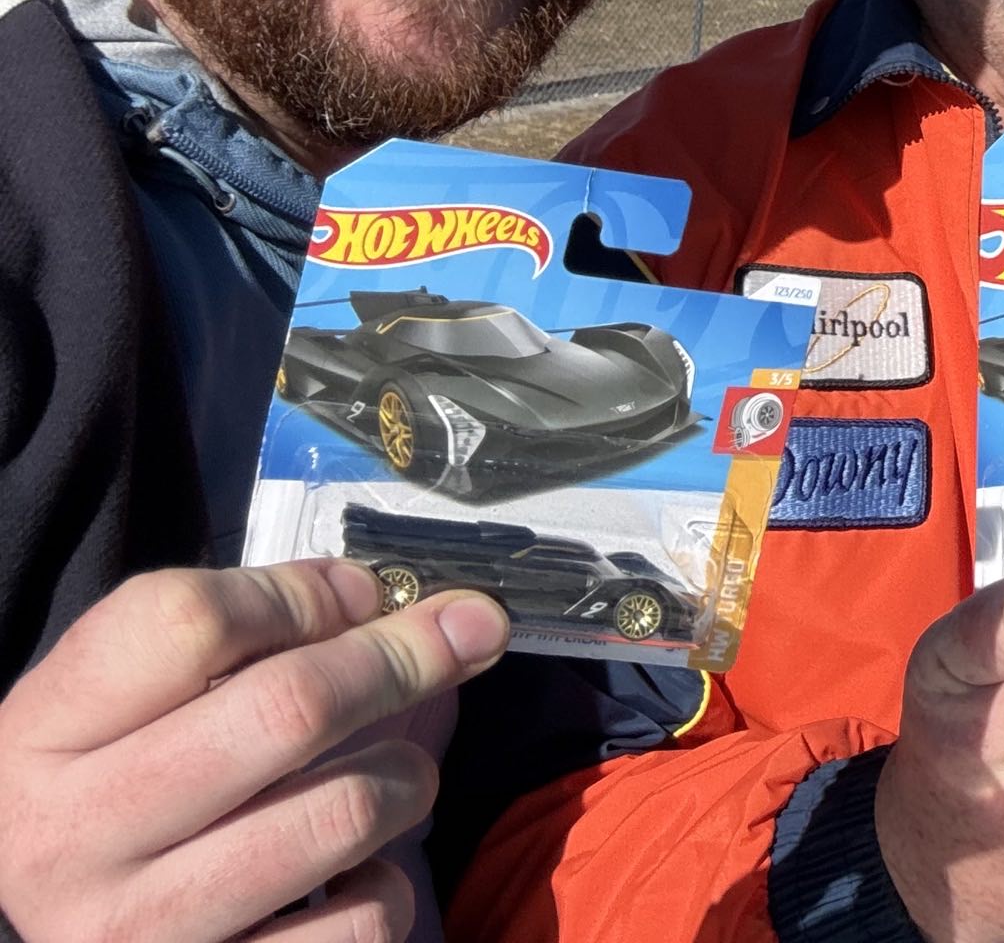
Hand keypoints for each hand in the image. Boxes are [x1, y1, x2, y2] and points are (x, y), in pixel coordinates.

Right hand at [0, 559, 510, 942]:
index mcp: (43, 736)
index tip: (367, 593)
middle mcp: (72, 839)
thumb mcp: (129, 699)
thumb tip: (376, 601)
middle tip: (462, 633)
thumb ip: (240, 633)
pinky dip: (387, 884)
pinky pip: (361, 923)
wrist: (65, 901)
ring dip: (405, 775)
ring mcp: (138, 931)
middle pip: (287, 709)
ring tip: (393, 771)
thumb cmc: (118, 782)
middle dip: (402, 657)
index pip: (185, 622)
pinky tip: (358, 866)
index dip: (299, 594)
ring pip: (342, 814)